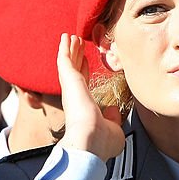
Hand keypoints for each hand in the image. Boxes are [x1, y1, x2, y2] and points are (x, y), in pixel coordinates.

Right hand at [57, 33, 124, 160]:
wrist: (89, 141)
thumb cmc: (100, 142)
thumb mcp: (113, 129)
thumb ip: (113, 118)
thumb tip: (113, 109)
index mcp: (84, 107)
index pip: (83, 84)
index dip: (84, 71)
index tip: (85, 61)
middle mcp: (75, 97)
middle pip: (75, 70)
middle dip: (76, 56)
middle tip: (77, 43)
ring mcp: (71, 87)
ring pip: (69, 63)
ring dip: (70, 49)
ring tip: (71, 36)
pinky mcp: (68, 80)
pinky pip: (65, 59)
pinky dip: (65, 48)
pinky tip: (66, 37)